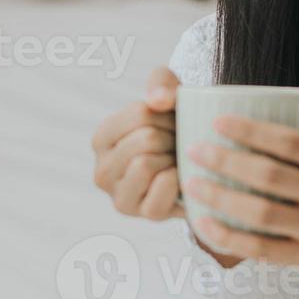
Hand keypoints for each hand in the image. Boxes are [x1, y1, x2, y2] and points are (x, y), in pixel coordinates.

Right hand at [91, 66, 184, 220]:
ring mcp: (120, 197)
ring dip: (173, 157)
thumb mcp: (167, 94)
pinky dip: (179, 178)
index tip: (172, 122)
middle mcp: (102, 171)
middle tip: (179, 142)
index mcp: (101, 139)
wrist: (197, 163)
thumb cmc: (176, 127)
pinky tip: (181, 177)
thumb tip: (159, 100)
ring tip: (178, 158)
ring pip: (145, 163)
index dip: (167, 115)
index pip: (140, 113)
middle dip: (172, 137)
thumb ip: (161, 83)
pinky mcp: (144, 214)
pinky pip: (162, 187)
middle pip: (145, 140)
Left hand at [181, 89, 298, 298]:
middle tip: (194, 149)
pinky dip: (229, 238)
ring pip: (263, 215)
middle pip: (273, 177)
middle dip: (227, 162)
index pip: (295, 144)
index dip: (253, 131)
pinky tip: (203, 223)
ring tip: (191, 183)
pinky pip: (263, 250)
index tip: (218, 121)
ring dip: (221, 198)